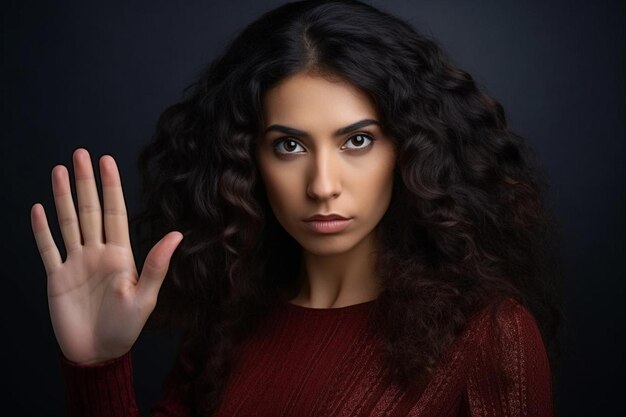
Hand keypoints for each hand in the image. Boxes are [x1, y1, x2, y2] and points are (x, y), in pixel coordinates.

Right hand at [31, 148, 182, 364]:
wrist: (97, 353)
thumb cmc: (125, 328)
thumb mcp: (144, 297)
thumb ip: (156, 265)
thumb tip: (177, 235)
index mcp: (120, 255)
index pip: (115, 212)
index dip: (111, 187)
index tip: (107, 161)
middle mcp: (97, 253)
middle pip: (89, 210)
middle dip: (85, 183)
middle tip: (81, 154)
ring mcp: (75, 263)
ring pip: (68, 223)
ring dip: (62, 197)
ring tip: (59, 171)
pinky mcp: (56, 277)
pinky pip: (47, 248)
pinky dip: (42, 230)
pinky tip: (38, 209)